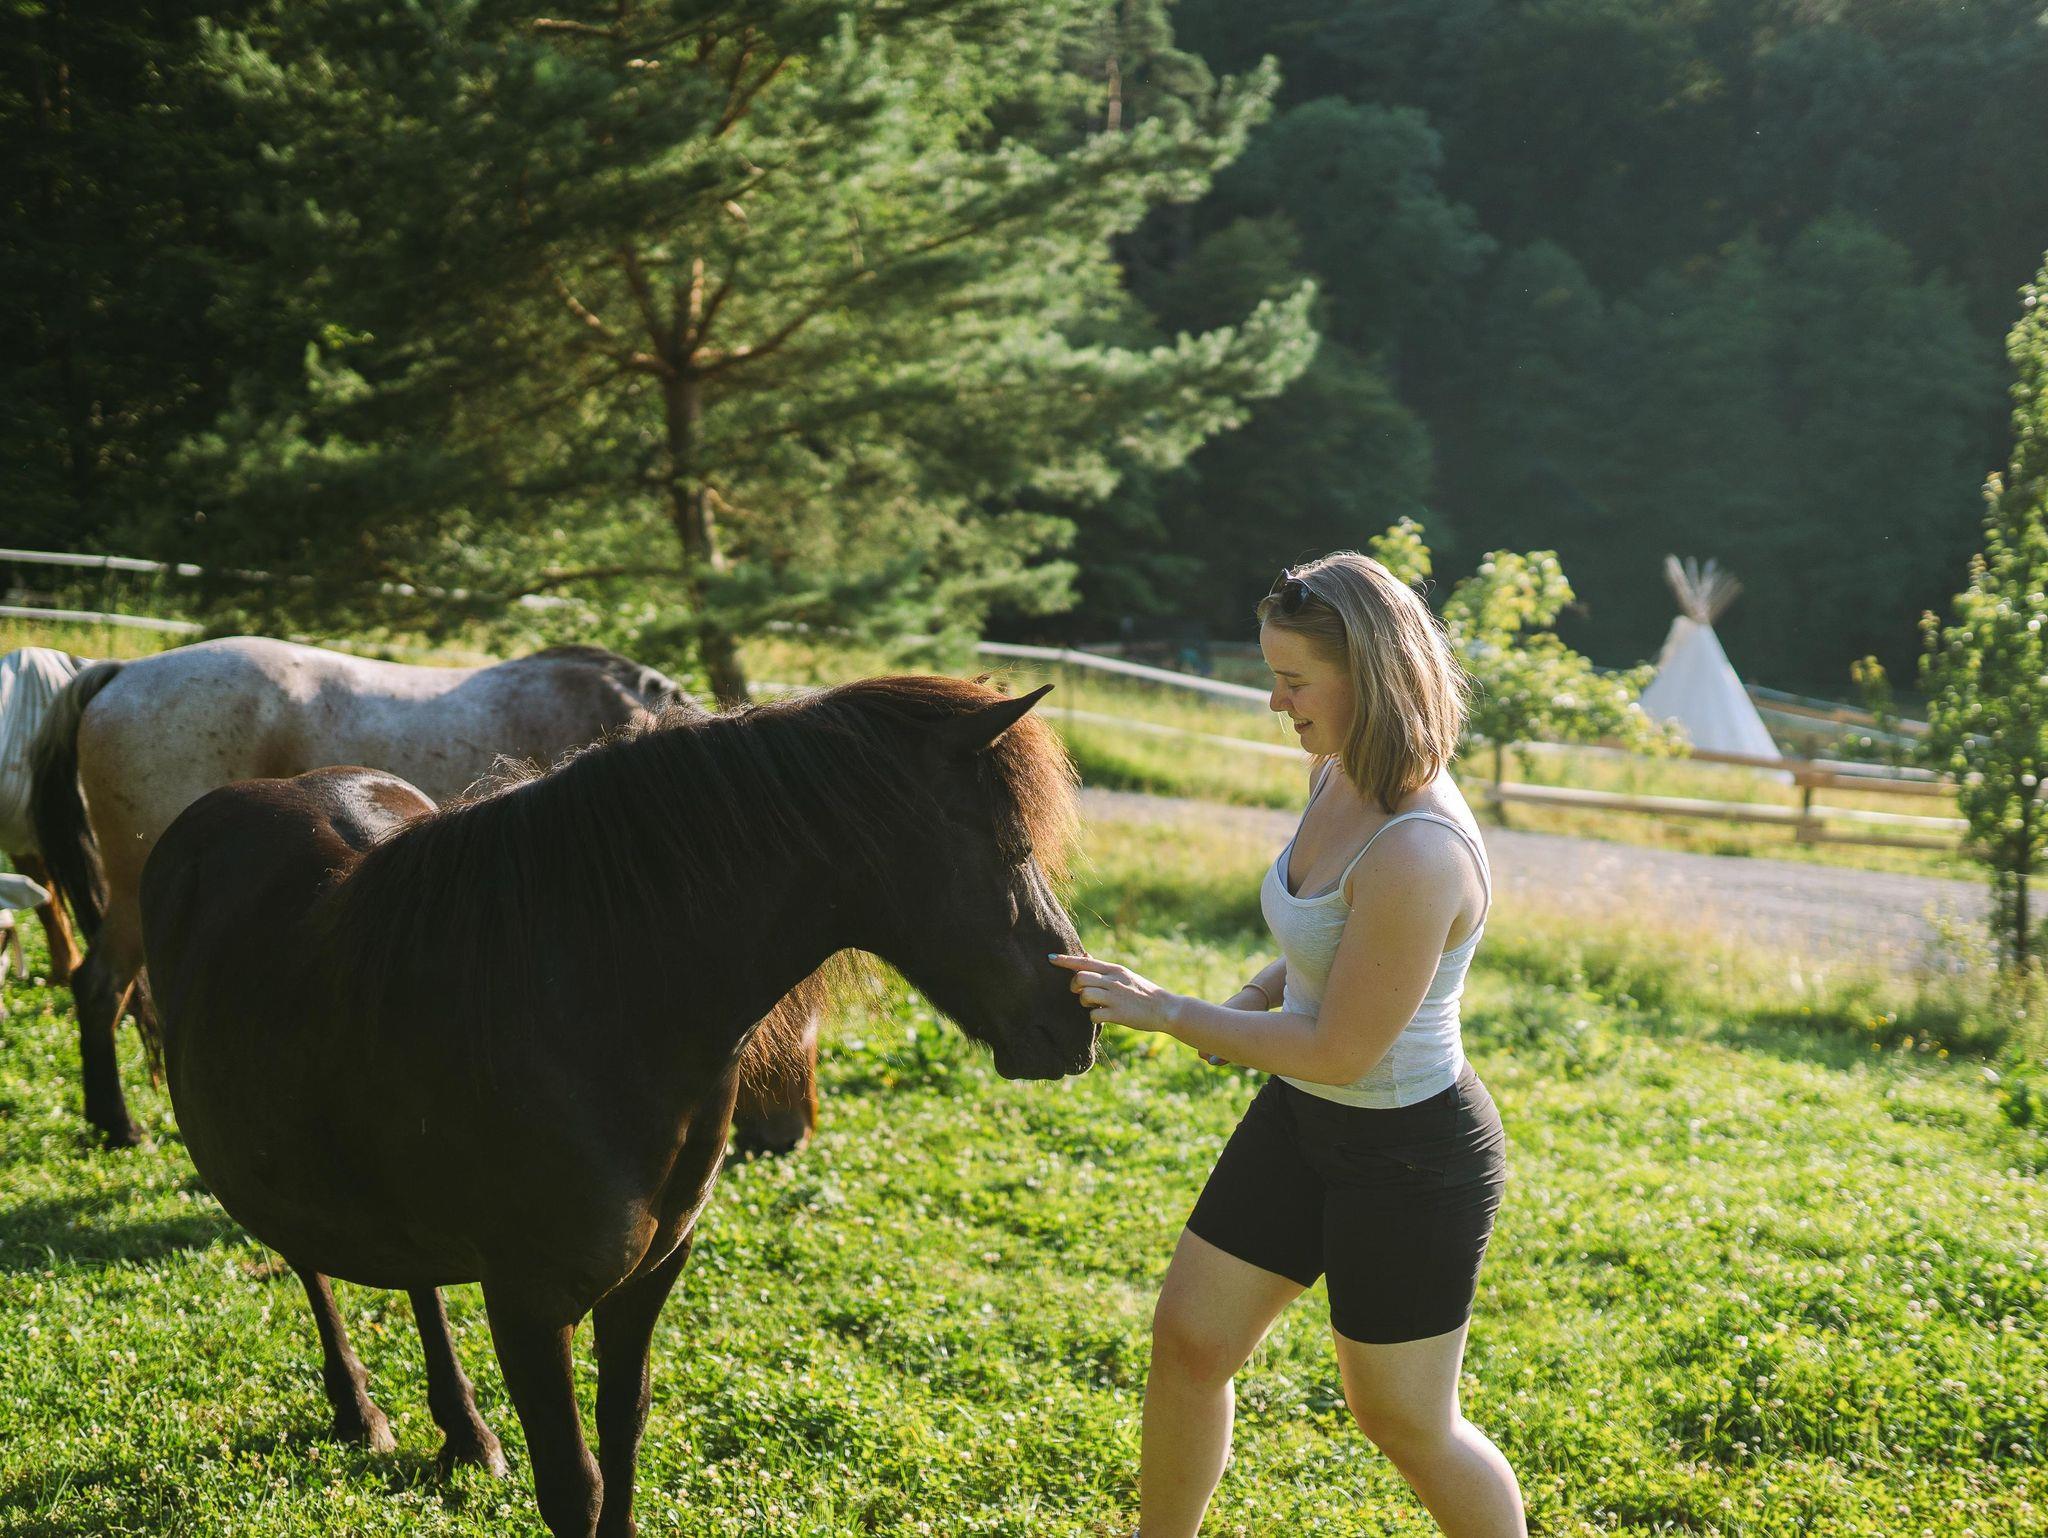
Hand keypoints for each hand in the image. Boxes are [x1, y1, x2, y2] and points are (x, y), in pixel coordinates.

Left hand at [1048, 954, 1181, 1034]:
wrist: (1166, 1008)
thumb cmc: (1142, 992)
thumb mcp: (1125, 975)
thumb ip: (1105, 970)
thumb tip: (1085, 957)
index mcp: (1114, 969)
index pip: (1084, 962)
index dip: (1065, 960)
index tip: (1050, 958)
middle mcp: (1113, 981)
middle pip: (1080, 978)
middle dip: (1075, 986)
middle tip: (1081, 993)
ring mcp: (1115, 997)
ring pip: (1084, 995)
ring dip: (1084, 1002)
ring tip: (1094, 1005)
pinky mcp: (1118, 1014)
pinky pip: (1093, 1015)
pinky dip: (1094, 1017)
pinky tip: (1104, 1017)